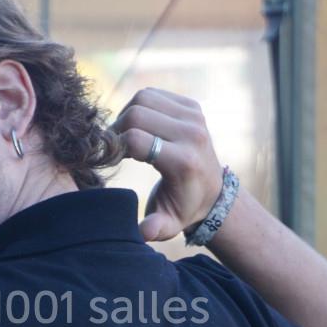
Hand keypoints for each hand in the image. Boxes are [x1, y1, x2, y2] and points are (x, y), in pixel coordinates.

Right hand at [110, 88, 224, 241]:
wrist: (214, 192)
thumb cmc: (183, 208)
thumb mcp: (169, 224)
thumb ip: (156, 228)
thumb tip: (144, 232)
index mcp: (184, 161)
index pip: (136, 139)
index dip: (116, 146)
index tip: (112, 159)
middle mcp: (191, 134)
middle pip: (137, 114)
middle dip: (117, 128)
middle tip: (114, 146)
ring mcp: (194, 116)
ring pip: (143, 98)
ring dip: (127, 114)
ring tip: (126, 135)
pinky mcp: (192, 106)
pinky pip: (154, 94)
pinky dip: (140, 106)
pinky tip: (139, 126)